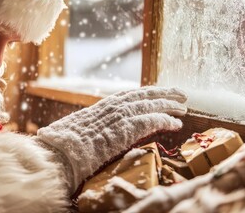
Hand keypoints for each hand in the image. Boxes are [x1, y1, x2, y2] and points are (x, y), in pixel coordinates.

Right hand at [35, 86, 186, 190]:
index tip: (160, 92)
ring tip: (184, 108)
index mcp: (101, 106)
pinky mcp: (125, 129)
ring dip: (170, 105)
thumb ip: (92, 129)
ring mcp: (119, 116)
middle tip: (182, 94)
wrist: (59, 153)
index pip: (130, 95)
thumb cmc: (63, 146)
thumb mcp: (78, 131)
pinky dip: (166, 120)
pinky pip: (151, 121)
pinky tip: (176, 123)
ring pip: (151, 105)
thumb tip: (95, 134)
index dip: (147, 93)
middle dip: (165, 94)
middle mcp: (112, 106)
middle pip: (144, 95)